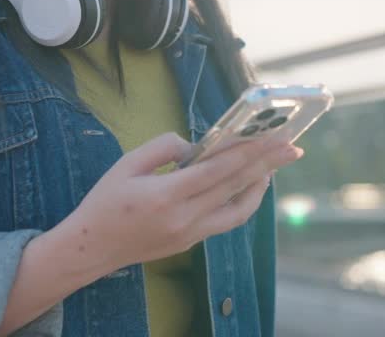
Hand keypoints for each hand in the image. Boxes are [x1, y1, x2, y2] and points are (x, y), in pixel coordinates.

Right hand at [52, 132, 301, 278]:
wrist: (92, 247)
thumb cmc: (106, 200)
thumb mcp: (127, 163)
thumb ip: (163, 147)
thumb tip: (196, 146)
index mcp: (166, 195)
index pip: (218, 170)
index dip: (248, 152)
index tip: (271, 137)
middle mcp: (184, 218)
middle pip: (236, 187)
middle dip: (267, 164)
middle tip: (293, 147)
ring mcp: (191, 234)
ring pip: (238, 210)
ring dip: (260, 186)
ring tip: (273, 166)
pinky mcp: (192, 242)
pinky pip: (226, 220)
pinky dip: (243, 201)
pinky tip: (248, 184)